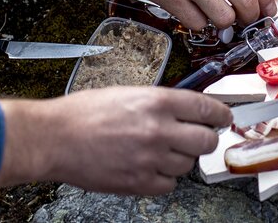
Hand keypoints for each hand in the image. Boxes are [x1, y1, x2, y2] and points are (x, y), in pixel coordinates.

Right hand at [0, 87, 231, 194]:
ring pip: (188, 164)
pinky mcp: (138, 182)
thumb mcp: (128, 93)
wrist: (52, 138)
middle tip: (197, 139)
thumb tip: (187, 110)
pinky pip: (169, 185)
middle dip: (205, 140)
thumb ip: (160, 102)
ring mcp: (150, 158)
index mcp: (157, 101)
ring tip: (160, 152)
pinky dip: (164, 178)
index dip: (222, 115)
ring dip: (180, 159)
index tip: (225, 119)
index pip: (208, 109)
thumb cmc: (83, 113)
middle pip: (206, 141)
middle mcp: (159, 129)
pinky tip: (150, 168)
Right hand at [95, 0, 275, 29]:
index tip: (267, 10)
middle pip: (246, 3)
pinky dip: (200, 23)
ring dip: (225, 21)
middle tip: (248, 18)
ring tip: (219, 13)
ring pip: (225, 18)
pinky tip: (197, 12)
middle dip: (251, 16)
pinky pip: (198, 24)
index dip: (266, 0)